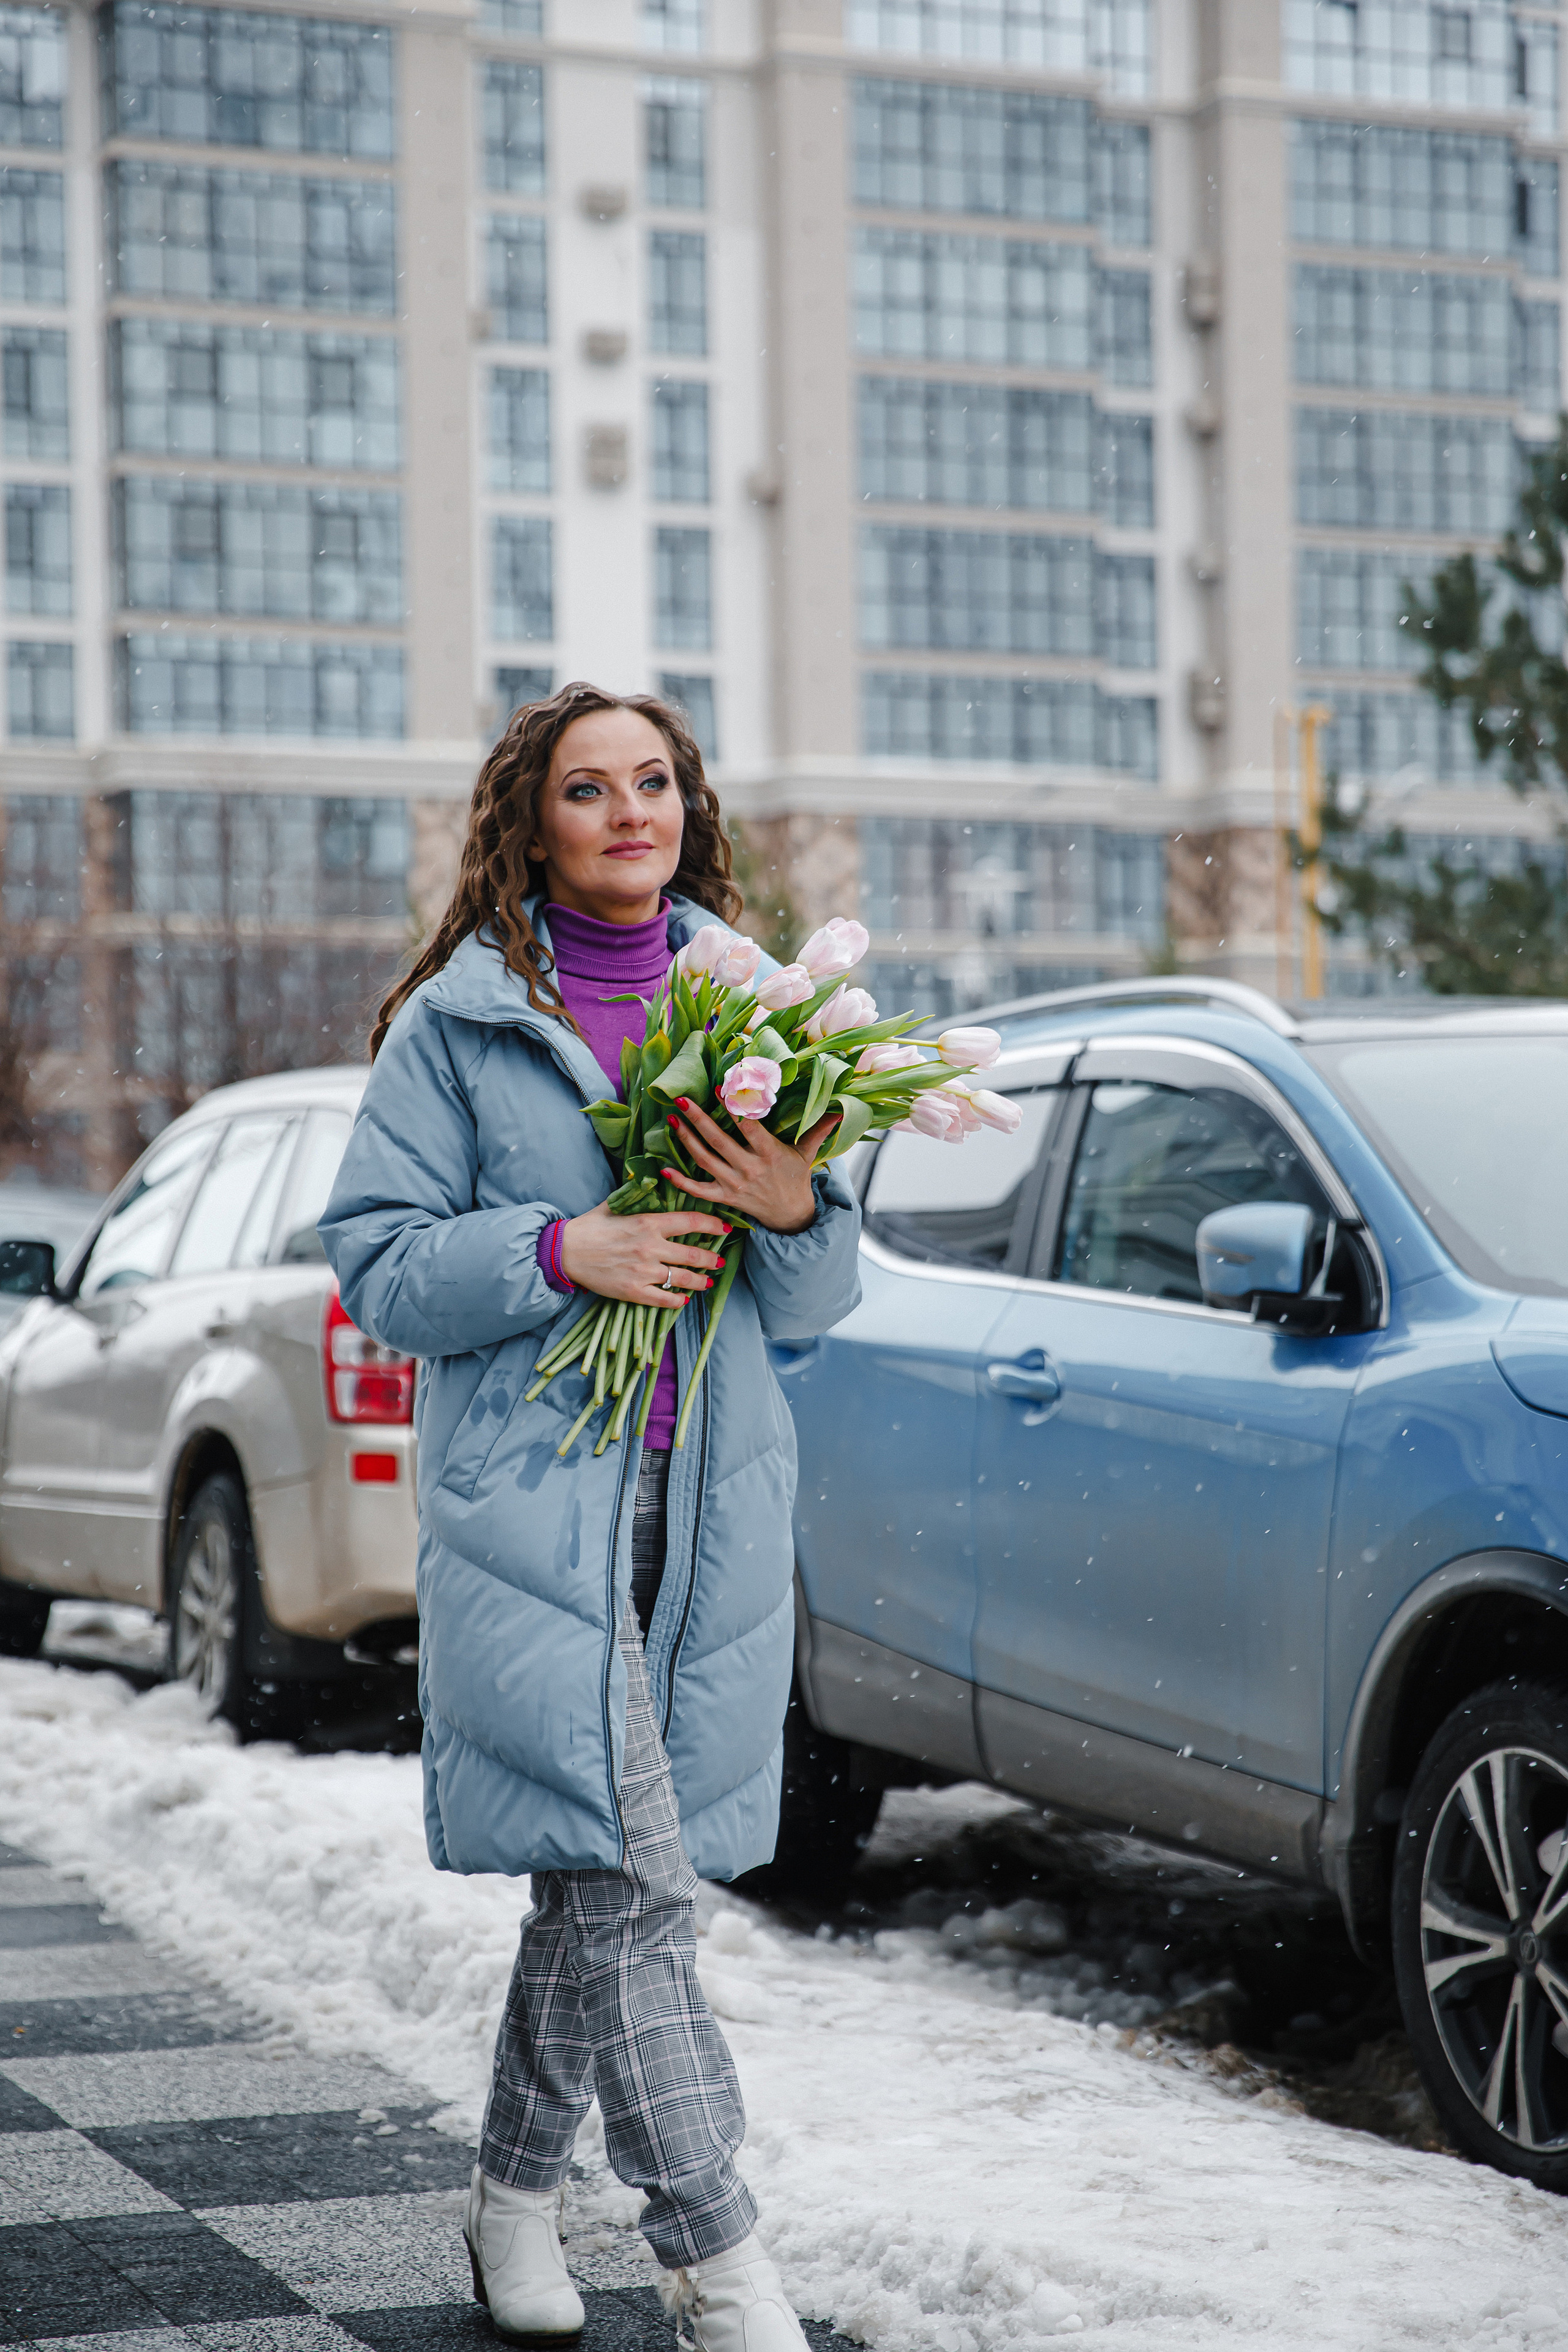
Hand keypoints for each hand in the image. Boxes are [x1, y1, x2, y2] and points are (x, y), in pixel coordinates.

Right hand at [558, 1201, 730, 1308]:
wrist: (565, 1252)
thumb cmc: (590, 1226)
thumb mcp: (615, 1204)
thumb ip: (638, 1196)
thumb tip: (654, 1179)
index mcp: (648, 1223)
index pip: (691, 1222)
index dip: (712, 1224)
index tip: (723, 1227)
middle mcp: (650, 1247)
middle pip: (694, 1255)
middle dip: (712, 1259)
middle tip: (720, 1261)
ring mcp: (643, 1272)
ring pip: (683, 1279)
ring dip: (700, 1282)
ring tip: (707, 1282)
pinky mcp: (633, 1292)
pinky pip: (664, 1300)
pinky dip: (677, 1301)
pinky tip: (682, 1299)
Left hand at [664, 1097, 838, 1234]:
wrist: (790, 1216)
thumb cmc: (795, 1178)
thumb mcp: (807, 1153)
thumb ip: (818, 1130)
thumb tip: (839, 1109)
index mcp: (770, 1154)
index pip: (749, 1128)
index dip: (734, 1108)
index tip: (720, 1088)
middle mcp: (750, 1169)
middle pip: (719, 1142)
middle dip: (698, 1119)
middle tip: (681, 1099)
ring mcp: (734, 1185)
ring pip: (705, 1161)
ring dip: (686, 1140)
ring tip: (672, 1119)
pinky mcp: (724, 1198)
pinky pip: (698, 1190)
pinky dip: (680, 1181)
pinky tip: (663, 1168)